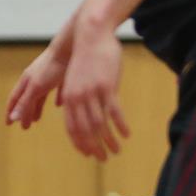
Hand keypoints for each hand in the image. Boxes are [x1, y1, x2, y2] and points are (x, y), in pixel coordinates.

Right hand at [5, 38, 70, 128]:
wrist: (71, 47)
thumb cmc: (53, 67)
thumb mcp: (37, 87)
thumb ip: (25, 103)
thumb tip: (13, 118)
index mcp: (27, 80)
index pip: (15, 99)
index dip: (10, 112)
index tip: (8, 124)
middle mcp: (35, 77)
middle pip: (27, 98)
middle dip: (24, 112)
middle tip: (24, 126)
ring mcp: (48, 75)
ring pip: (40, 95)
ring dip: (37, 107)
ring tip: (37, 119)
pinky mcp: (63, 73)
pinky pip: (56, 89)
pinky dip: (56, 98)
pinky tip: (59, 105)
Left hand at [61, 22, 129, 158]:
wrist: (90, 36)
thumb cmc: (86, 58)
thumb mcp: (77, 80)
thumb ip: (79, 98)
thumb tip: (86, 115)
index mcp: (68, 98)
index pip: (72, 128)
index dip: (80, 143)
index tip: (88, 154)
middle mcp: (77, 98)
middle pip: (85, 131)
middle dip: (94, 147)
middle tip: (103, 159)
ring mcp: (92, 93)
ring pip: (100, 124)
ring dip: (109, 141)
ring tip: (117, 151)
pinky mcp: (107, 87)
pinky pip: (114, 112)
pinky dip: (120, 126)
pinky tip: (126, 134)